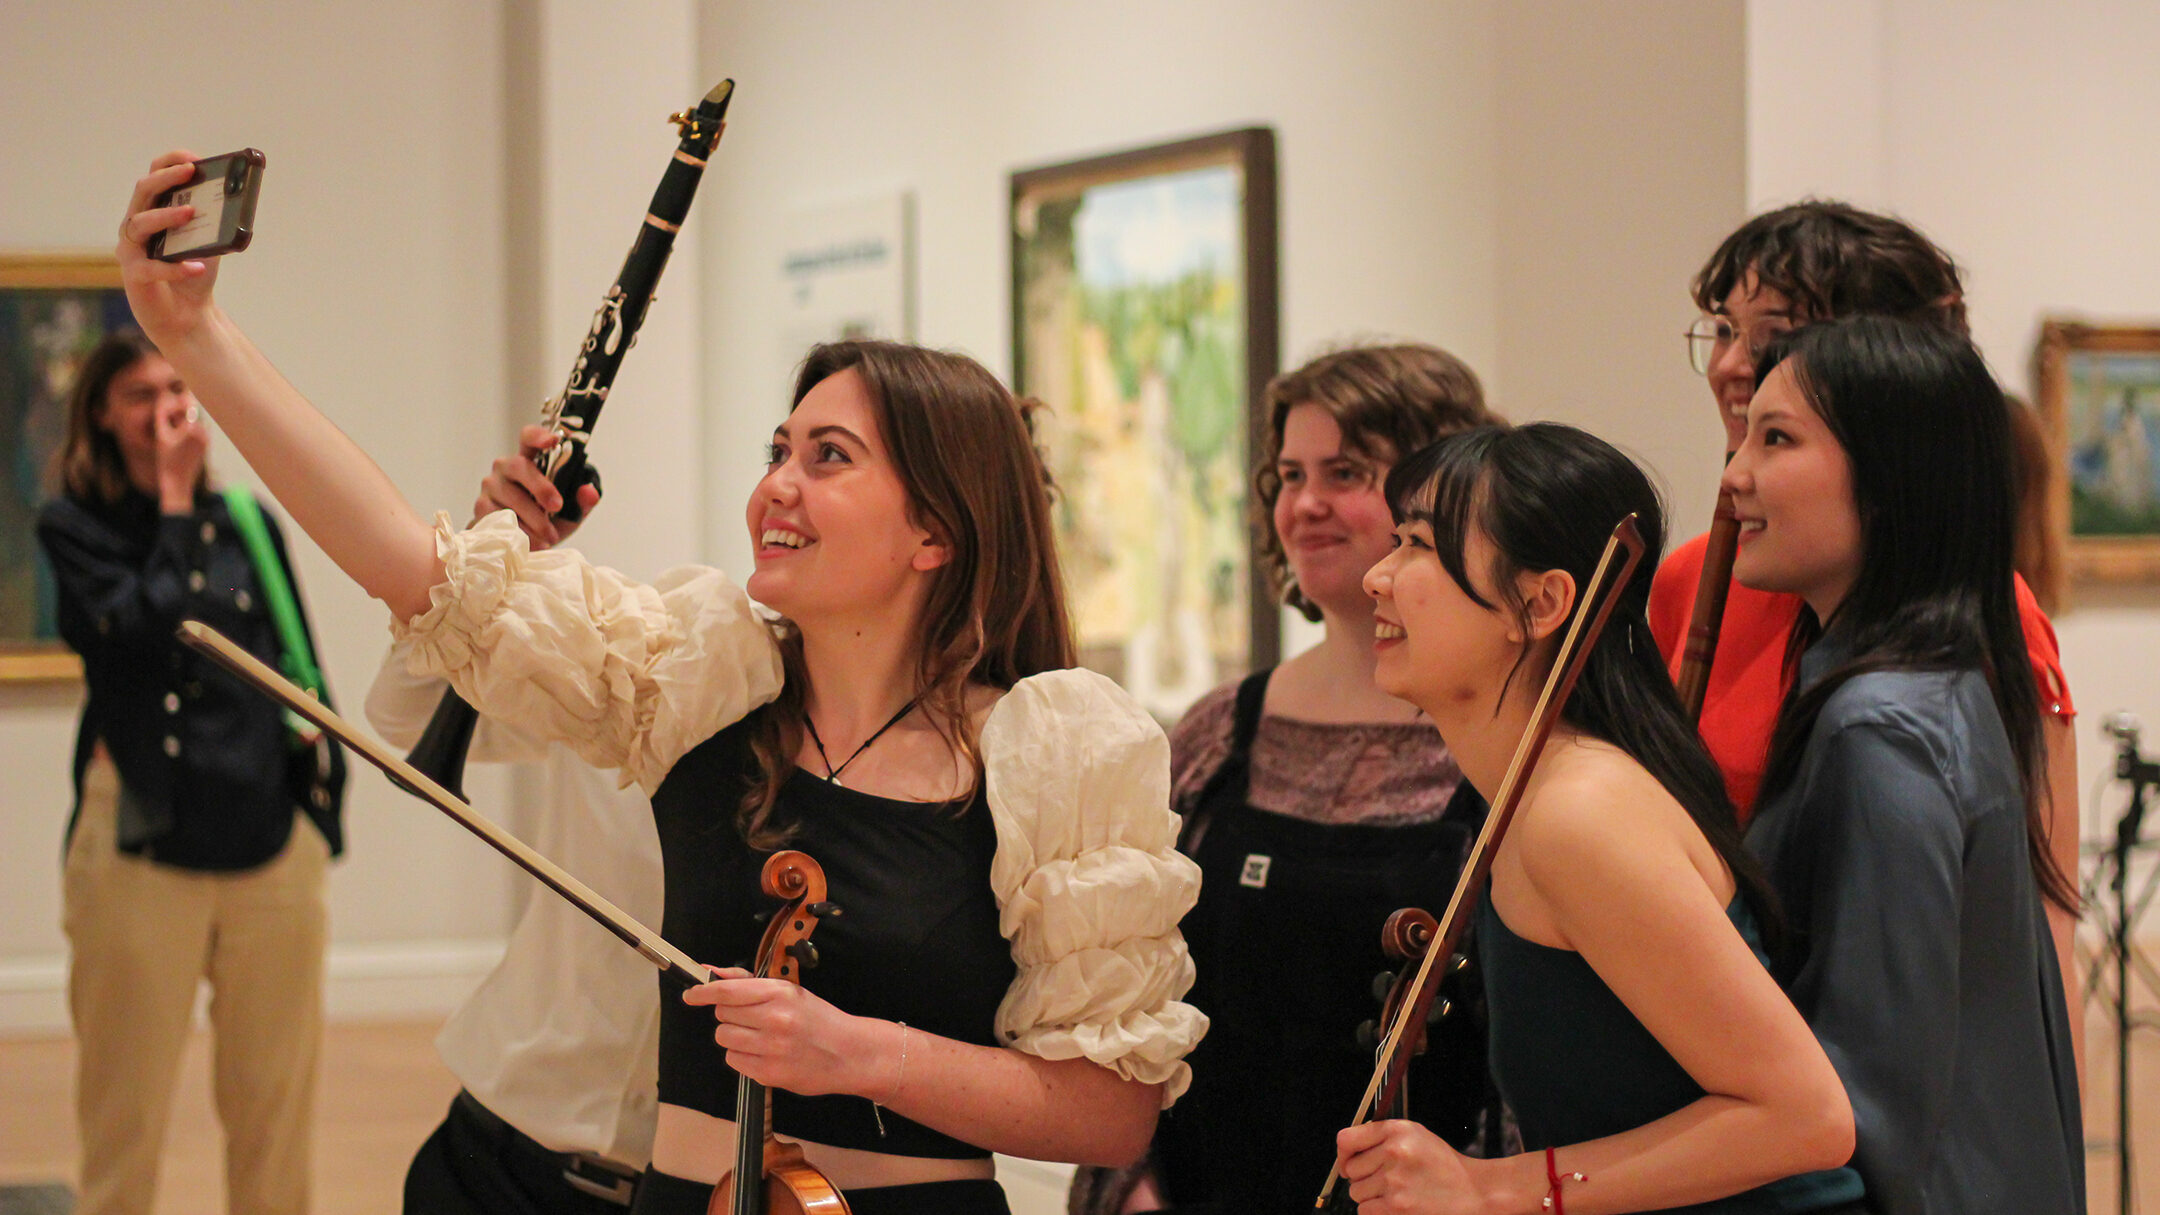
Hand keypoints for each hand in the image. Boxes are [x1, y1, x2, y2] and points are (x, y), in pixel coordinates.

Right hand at [118, 151, 221, 347]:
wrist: (188, 316)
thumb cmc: (195, 273)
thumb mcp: (210, 243)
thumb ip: (216, 223)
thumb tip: (237, 200)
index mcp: (153, 212)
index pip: (153, 177)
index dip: (170, 164)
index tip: (194, 159)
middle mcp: (136, 226)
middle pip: (143, 192)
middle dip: (166, 179)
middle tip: (190, 173)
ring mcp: (131, 250)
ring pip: (140, 223)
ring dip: (167, 215)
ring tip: (192, 212)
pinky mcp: (135, 277)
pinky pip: (150, 268)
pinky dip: (175, 266)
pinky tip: (197, 266)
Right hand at [156, 397, 209, 510]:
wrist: (178, 481)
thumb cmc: (165, 458)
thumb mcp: (161, 435)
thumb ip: (162, 414)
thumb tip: (164, 395)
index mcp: (191, 429)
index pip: (189, 404)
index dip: (184, 396)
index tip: (182, 385)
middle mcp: (203, 433)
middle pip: (193, 412)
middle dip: (182, 408)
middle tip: (173, 411)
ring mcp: (207, 439)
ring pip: (197, 421)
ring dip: (185, 418)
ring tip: (172, 428)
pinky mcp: (207, 444)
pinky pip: (198, 429)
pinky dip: (188, 427)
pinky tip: (179, 437)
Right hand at [469, 424, 600, 548]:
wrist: (523, 545)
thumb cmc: (545, 520)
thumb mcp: (569, 513)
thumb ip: (582, 502)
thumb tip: (590, 491)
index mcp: (530, 460)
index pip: (529, 438)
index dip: (539, 436)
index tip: (553, 441)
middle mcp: (506, 467)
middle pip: (520, 466)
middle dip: (541, 487)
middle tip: (557, 507)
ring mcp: (491, 486)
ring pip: (510, 496)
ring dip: (533, 519)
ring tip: (550, 536)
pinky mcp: (481, 506)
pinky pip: (499, 517)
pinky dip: (520, 532)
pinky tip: (534, 543)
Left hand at [683, 965, 891, 1097]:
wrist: (849, 1053)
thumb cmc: (818, 1019)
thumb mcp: (790, 991)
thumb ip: (748, 982)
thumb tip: (713, 973)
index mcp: (780, 993)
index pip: (728, 991)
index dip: (703, 992)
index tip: (691, 995)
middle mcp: (774, 1020)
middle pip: (723, 1015)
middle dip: (731, 1015)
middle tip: (753, 1019)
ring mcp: (771, 1049)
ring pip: (724, 1038)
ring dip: (735, 1037)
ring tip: (760, 1038)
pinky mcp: (769, 1074)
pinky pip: (734, 1061)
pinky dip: (743, 1057)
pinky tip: (765, 1054)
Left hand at [1336, 1121, 1483, 1214]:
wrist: (1473, 1193)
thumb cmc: (1444, 1166)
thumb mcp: (1416, 1136)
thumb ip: (1382, 1136)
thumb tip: (1349, 1150)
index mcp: (1396, 1131)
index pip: (1346, 1140)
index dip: (1343, 1154)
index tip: (1347, 1161)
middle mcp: (1393, 1153)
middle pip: (1350, 1169)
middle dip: (1363, 1176)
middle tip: (1384, 1179)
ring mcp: (1394, 1181)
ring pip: (1356, 1192)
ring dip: (1370, 1195)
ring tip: (1394, 1192)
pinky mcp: (1396, 1207)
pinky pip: (1366, 1210)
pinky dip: (1376, 1211)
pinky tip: (1396, 1205)